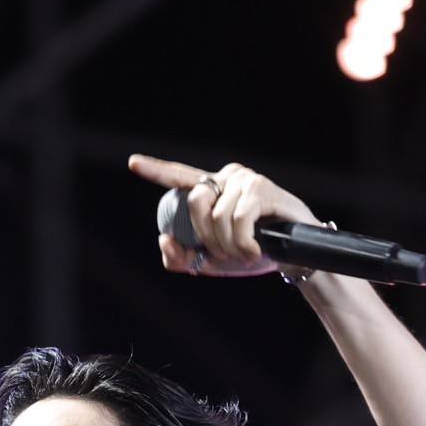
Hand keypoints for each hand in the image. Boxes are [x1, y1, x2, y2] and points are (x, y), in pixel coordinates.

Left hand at [128, 154, 316, 278]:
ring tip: (246, 253)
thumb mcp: (210, 261)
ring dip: (229, 245)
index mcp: (212, 190)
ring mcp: (245, 180)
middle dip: (207, 236)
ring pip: (218, 216)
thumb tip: (163, 239)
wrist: (292, 258)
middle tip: (226, 253)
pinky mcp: (262, 188)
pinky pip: (239, 219)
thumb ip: (181, 257)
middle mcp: (227, 178)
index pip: (180, 177)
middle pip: (196, 201)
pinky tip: (255, 250)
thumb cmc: (251, 254)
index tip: (133, 163)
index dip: (156, 171)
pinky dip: (243, 243)